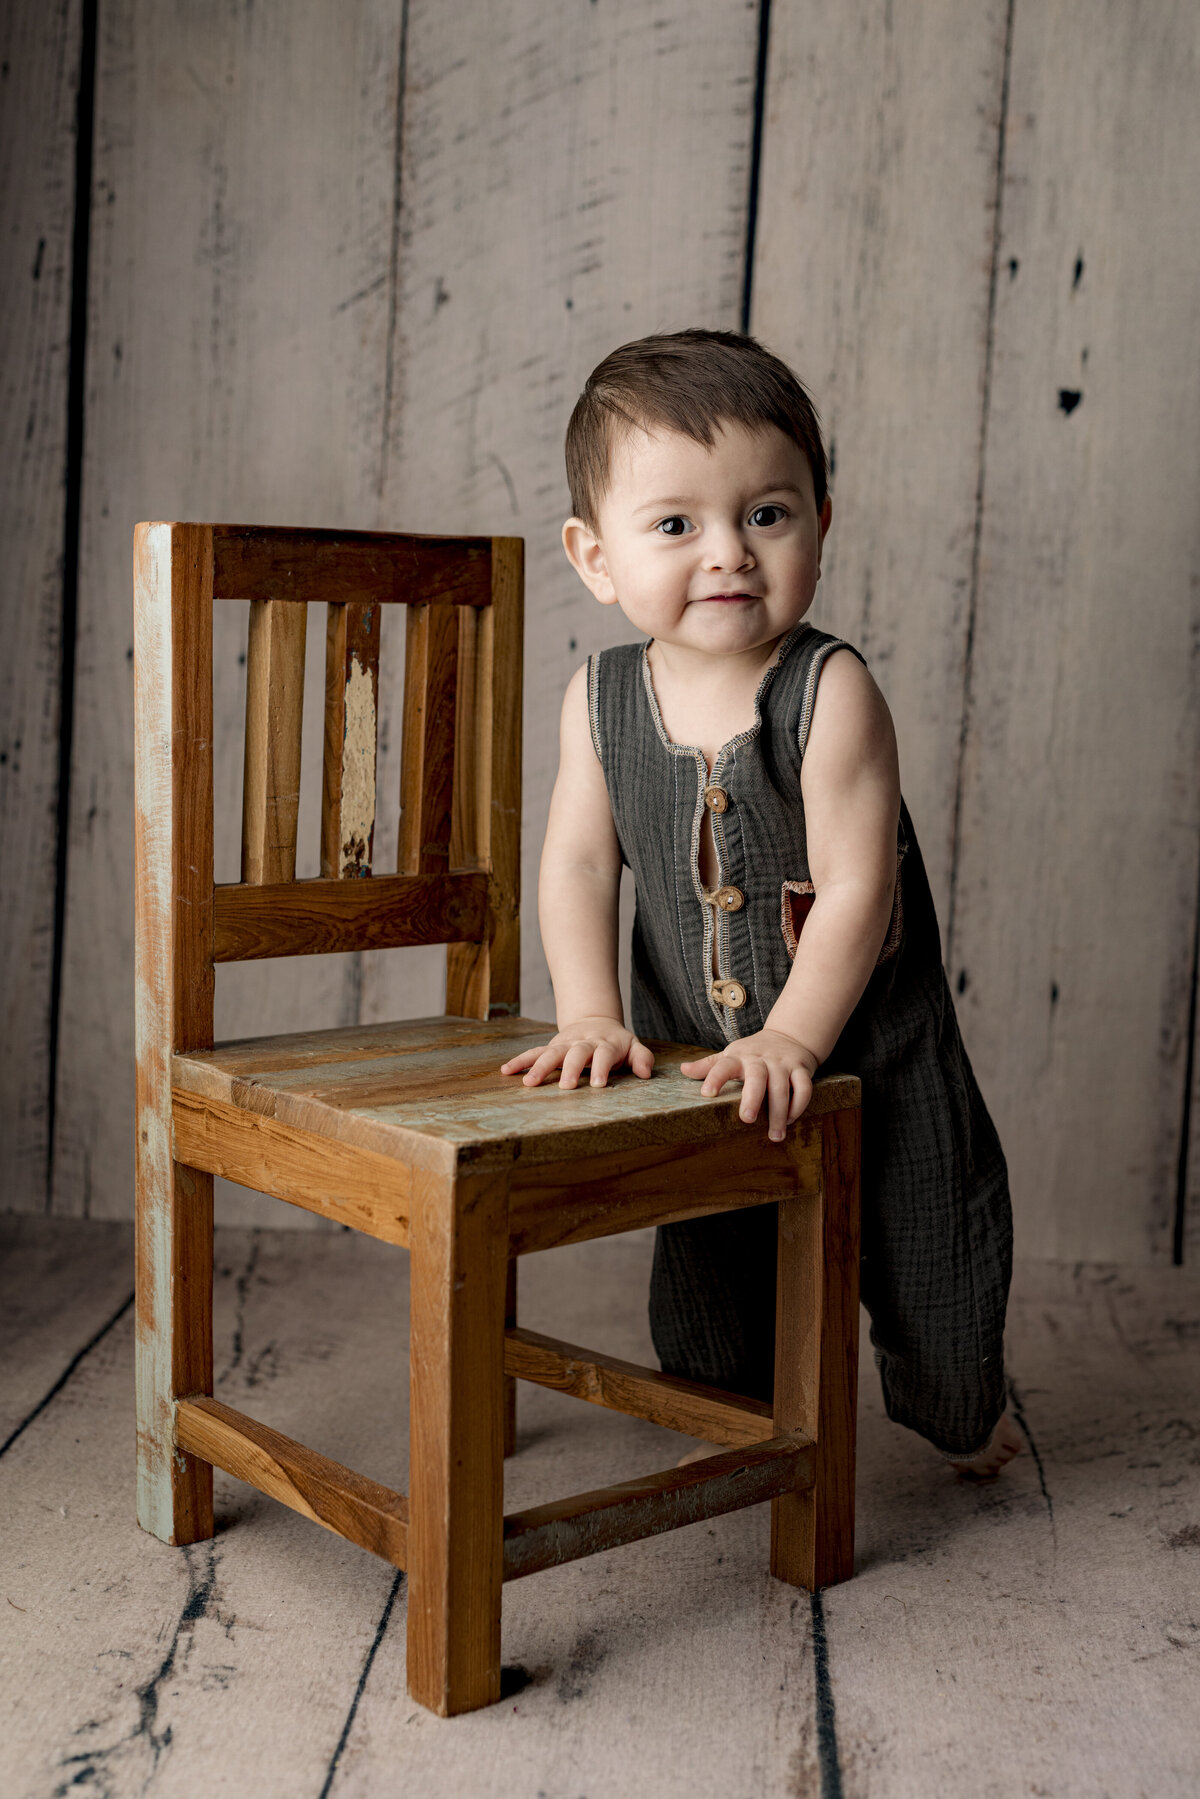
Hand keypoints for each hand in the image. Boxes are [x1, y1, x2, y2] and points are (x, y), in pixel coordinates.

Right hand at [500, 1018, 654, 1088]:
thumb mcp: (633, 1046)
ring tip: (528, 1083)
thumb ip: (642, 1058)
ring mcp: (565, 1043)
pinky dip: (520, 1060)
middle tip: (566, 1087)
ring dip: (540, 1067)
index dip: (602, 1068)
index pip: (604, 1055)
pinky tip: (506, 1071)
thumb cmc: (616, 1042)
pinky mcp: (551, 1046)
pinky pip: (534, 1052)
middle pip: (576, 1053)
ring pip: (551, 1053)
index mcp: (605, 1044)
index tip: (599, 1085)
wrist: (595, 1021)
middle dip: (571, 1069)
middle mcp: (583, 1042)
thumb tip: (647, 1073)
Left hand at [680, 1029, 817, 1141]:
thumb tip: (683, 1069)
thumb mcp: (731, 1054)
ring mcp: (782, 1064)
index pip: (723, 1065)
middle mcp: (761, 1059)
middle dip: (752, 1098)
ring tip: (774, 1135)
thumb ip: (709, 1065)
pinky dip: (799, 1105)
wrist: (790, 1035)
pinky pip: (804, 1087)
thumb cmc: (754, 1052)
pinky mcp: (802, 1069)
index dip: (714, 1077)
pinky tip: (791, 1119)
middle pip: (757, 1077)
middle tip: (747, 1119)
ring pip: (782, 1087)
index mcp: (739, 1057)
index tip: (707, 1094)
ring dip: (779, 1113)